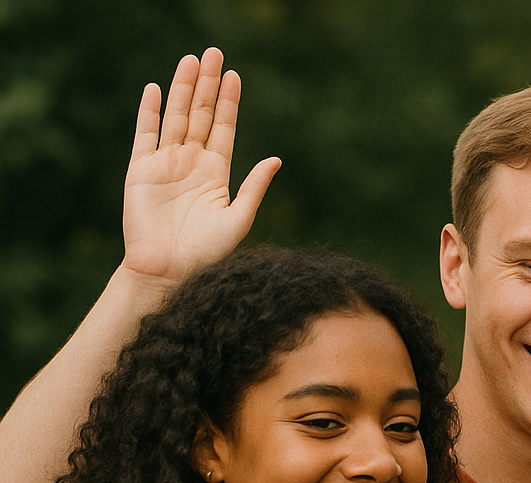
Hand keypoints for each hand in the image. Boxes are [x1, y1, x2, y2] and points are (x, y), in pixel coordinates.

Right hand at [122, 48, 279, 289]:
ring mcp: (166, 165)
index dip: (228, 102)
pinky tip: (156, 89)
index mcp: (217, 174)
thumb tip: (277, 159)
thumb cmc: (207, 253)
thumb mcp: (239, 218)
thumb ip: (255, 187)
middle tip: (213, 53)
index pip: (223, 128)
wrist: (169, 270)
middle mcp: (192, 164)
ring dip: (182, 89)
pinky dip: (150, 112)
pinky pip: (145, 134)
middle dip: (207, 85)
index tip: (234, 76)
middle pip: (200, 115)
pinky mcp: (141, 170)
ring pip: (176, 117)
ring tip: (190, 60)